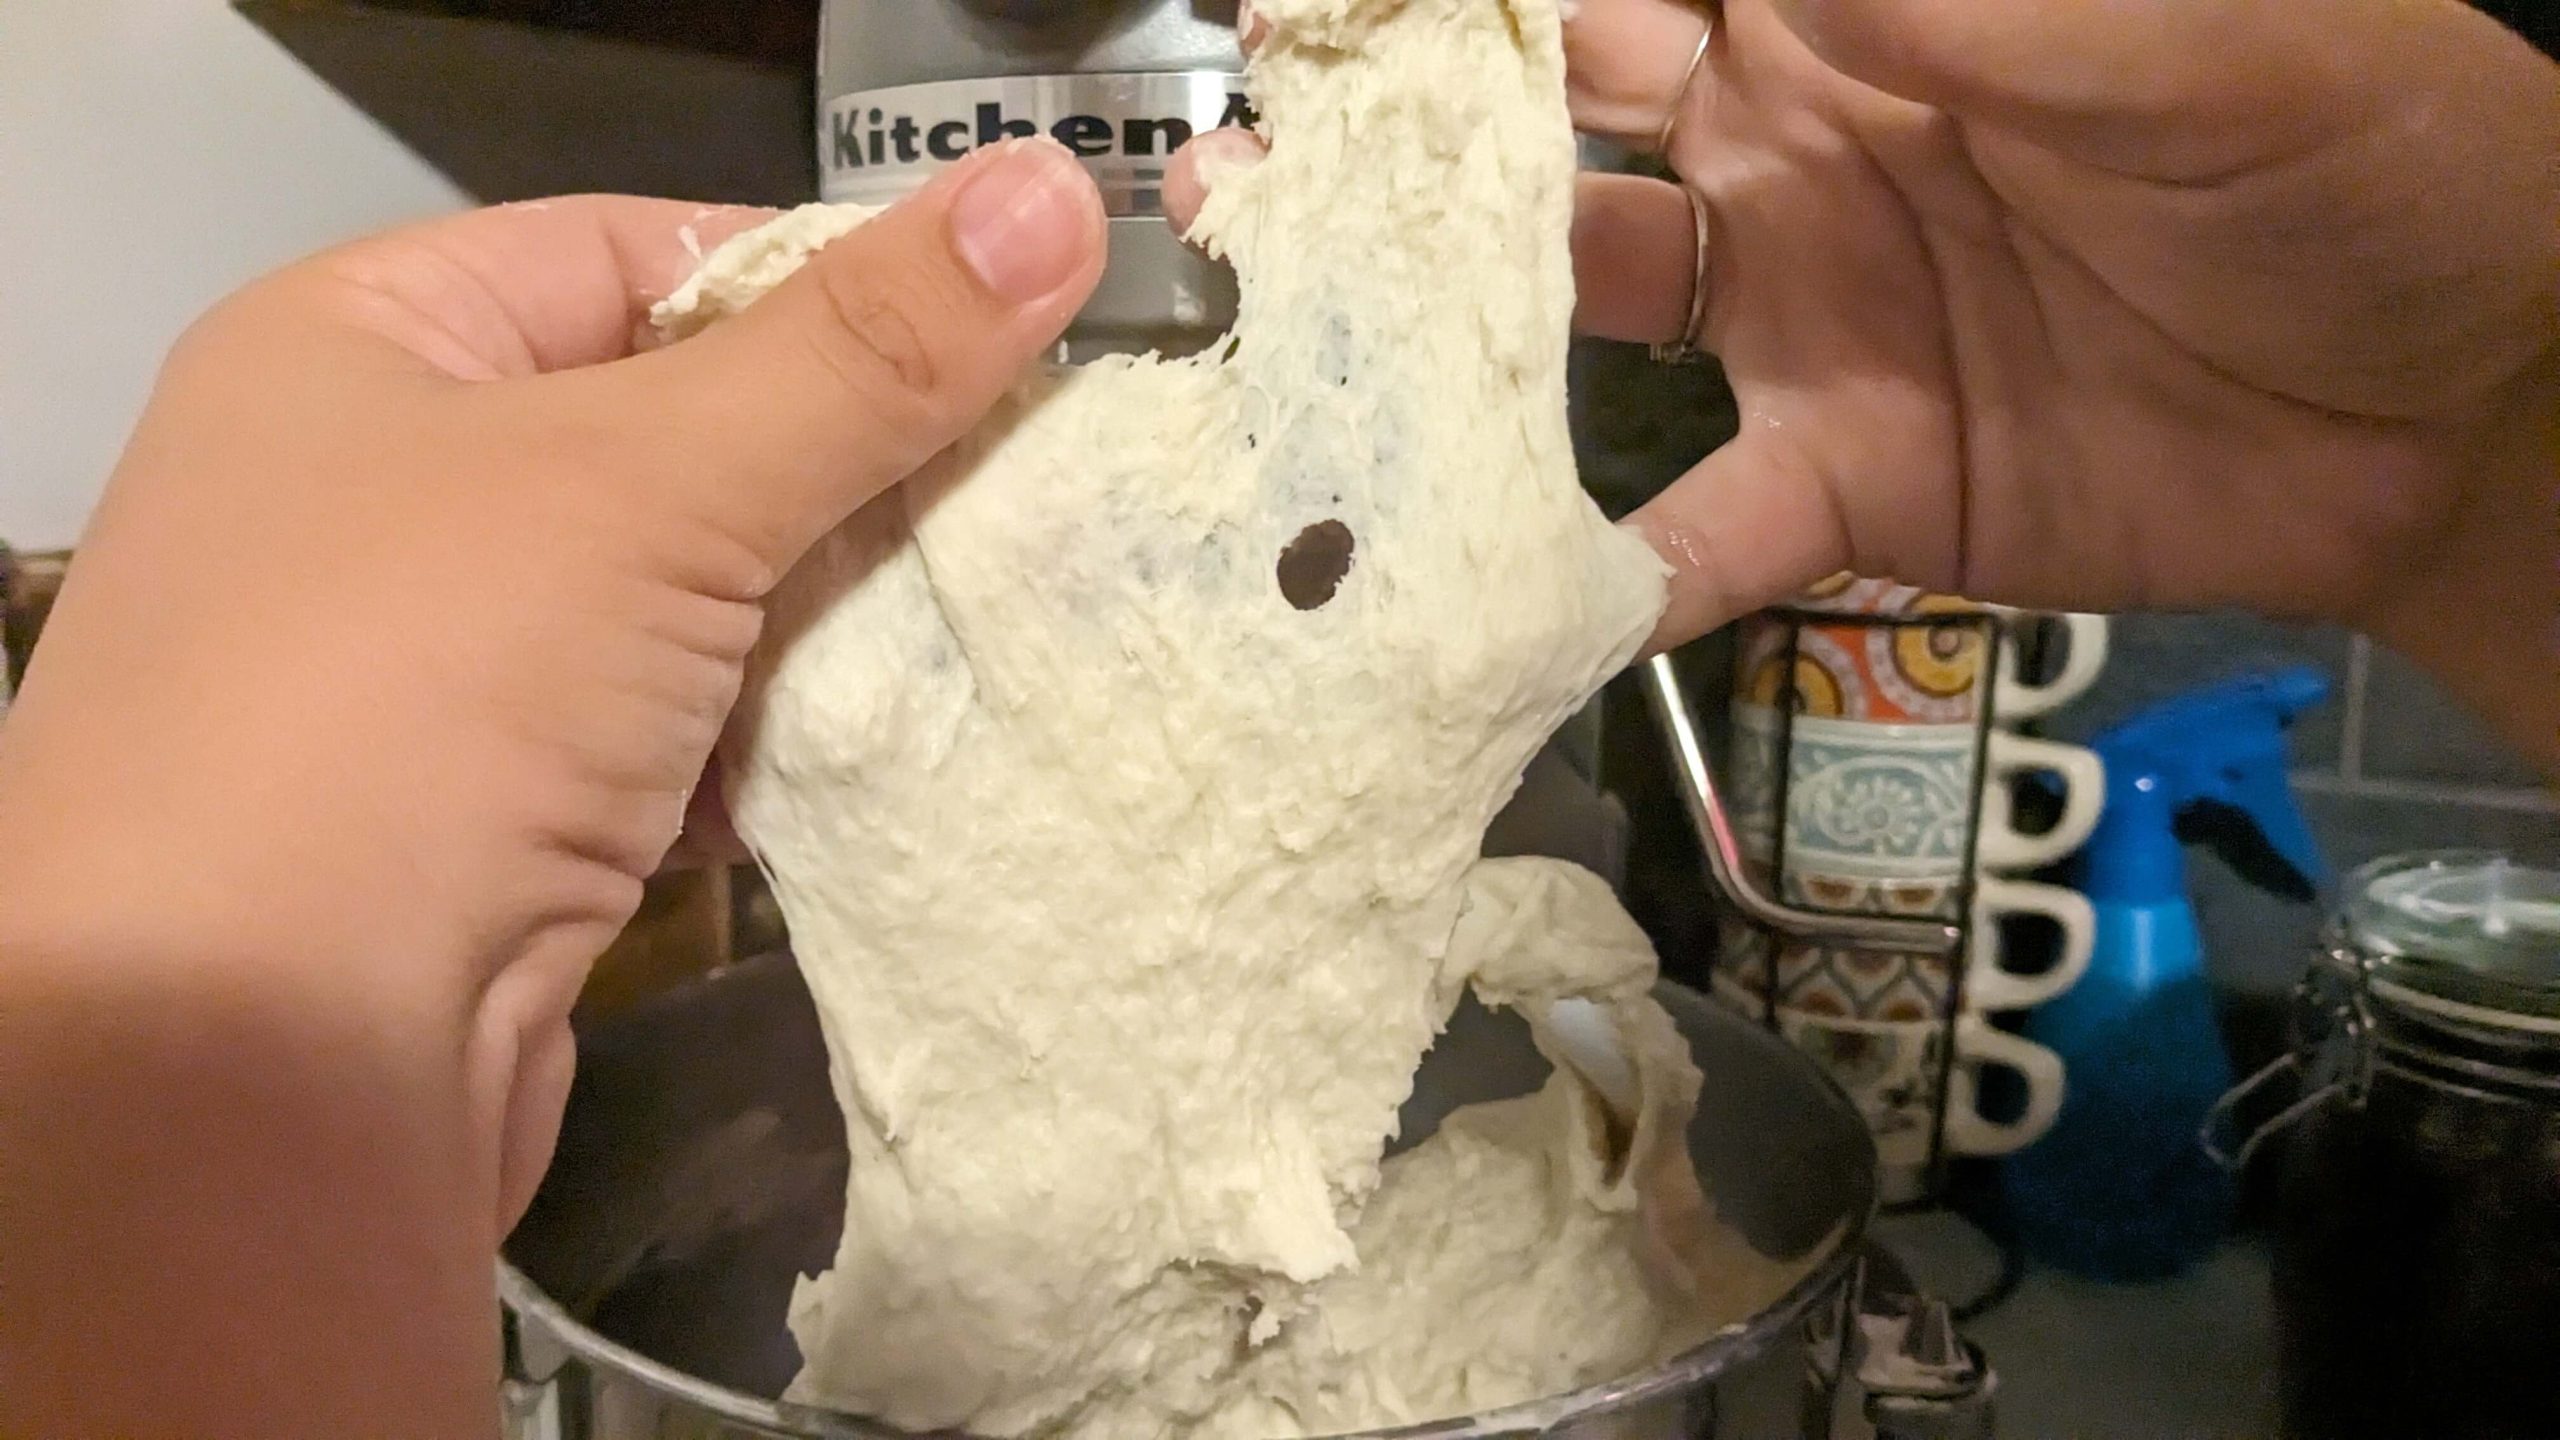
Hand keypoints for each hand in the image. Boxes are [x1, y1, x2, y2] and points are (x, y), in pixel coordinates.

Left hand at [0, 140, 1103, 1436]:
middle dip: (848, 470)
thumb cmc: (419, 700)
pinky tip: (884, 748)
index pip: (635, 252)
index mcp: (357, 348)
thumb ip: (862, 352)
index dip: (818, 284)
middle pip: (674, 431)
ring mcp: (426, 676)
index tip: (1000, 332)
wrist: (252, 1079)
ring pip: (686, 601)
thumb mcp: (651, 482)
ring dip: (824, 622)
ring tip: (996, 609)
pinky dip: (772, 743)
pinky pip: (672, 738)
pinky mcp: (489, 828)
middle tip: (1039, 479)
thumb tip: (1061, 186)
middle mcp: (372, 495)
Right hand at [1182, 0, 2558, 760]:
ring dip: (1434, 347)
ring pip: (1568, 329)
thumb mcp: (2157, 37)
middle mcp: (1778, 161)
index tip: (1322, 15)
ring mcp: (1793, 331)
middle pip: (1547, 149)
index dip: (1474, 13)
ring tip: (1292, 360)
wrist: (2456, 394)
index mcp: (1837, 18)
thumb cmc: (2343, 148)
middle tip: (1246, 170)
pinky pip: (1682, 538)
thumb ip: (1958, 11)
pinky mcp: (1839, 490)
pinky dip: (1583, 582)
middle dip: (1400, 154)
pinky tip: (1470, 612)